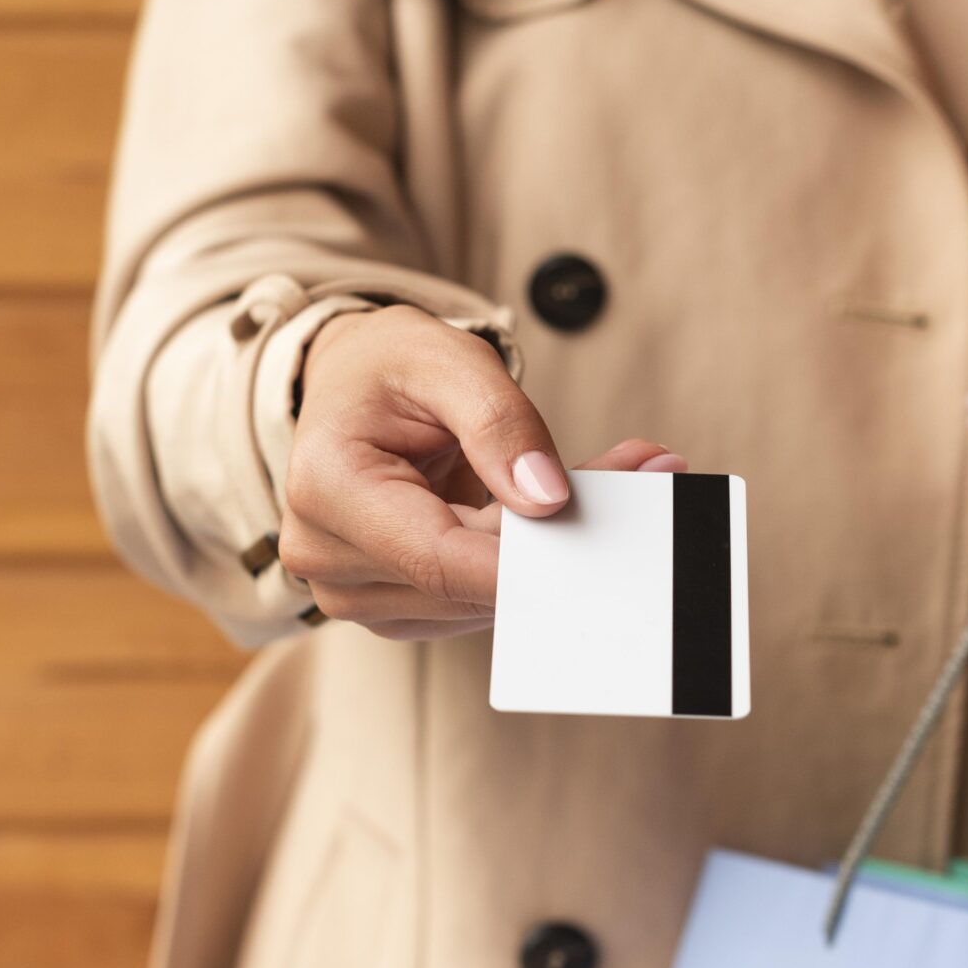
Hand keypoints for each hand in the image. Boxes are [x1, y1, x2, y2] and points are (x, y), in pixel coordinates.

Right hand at [275, 304, 685, 639]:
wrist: (350, 390)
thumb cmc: (389, 368)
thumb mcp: (446, 360)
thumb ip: (499, 423)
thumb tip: (549, 498)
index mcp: (325, 490)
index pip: (440, 558)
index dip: (528, 558)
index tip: (605, 529)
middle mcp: (327, 558)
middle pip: (468, 583)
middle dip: (557, 539)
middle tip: (643, 472)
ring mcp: (356, 593)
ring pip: (481, 601)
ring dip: (547, 551)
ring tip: (600, 479)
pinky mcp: (395, 608)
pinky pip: (475, 601)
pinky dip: (524, 563)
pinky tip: (548, 514)